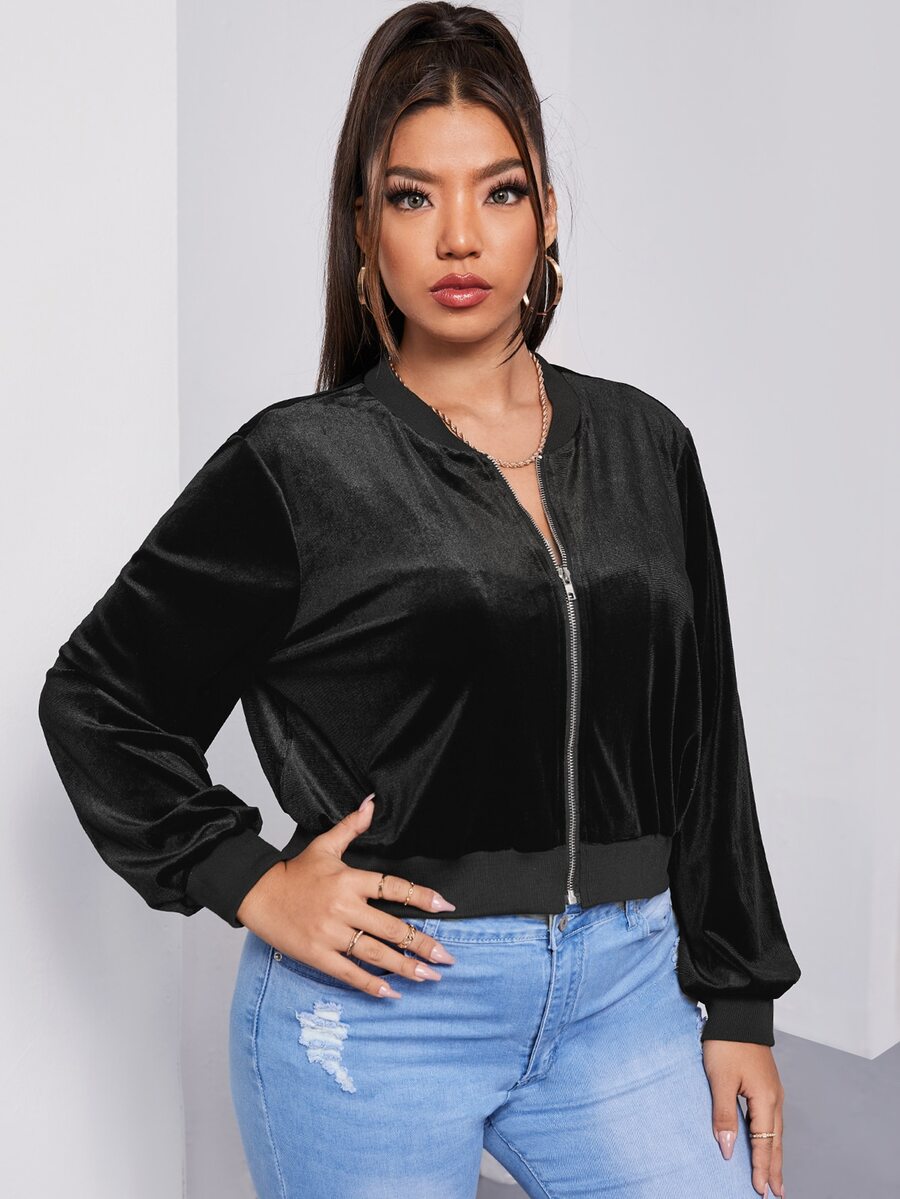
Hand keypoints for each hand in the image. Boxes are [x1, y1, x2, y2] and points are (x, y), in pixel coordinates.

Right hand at [236, 793, 456, 996]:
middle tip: (446, 957)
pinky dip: (371, 985)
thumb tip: (372, 803)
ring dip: (405, 967)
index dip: (422, 896)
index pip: (394, 887)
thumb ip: (352, 826)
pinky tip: (391, 993)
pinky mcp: (317, 954)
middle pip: (392, 928)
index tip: (445, 906)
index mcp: (349, 880)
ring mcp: (330, 934)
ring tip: (429, 977)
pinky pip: (349, 973)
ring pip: (375, 953)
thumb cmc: (293, 872)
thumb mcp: (324, 845)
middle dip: (422, 944)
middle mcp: (344, 908)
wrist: (257, 894)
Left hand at [702, 1039, 785, 1197]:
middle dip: (774, 1168)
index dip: (760, 1168)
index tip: (760, 1190)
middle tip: (775, 1193)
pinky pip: (771, 1119)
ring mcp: (772, 1090)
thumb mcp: (720, 1079)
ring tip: (774, 1176)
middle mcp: (774, 1098)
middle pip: (775, 1141)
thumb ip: (724, 1115)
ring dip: (773, 1155)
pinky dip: (770, 1137)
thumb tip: (728, 1148)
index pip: (764, 1143)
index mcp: (765, 1099)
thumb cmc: (727, 1043)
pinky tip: (767, 1141)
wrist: (738, 1013)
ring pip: (775, 1131)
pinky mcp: (766, 1084)